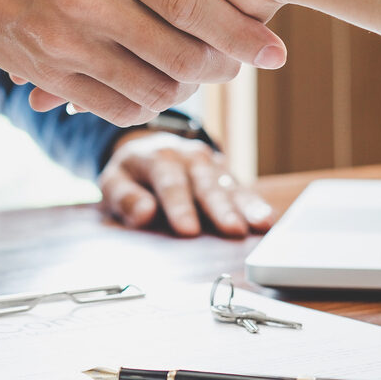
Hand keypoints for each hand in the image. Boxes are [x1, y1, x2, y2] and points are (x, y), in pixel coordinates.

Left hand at [99, 131, 276, 236]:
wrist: (150, 149)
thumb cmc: (132, 174)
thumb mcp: (114, 181)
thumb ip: (124, 197)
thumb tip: (143, 213)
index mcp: (157, 157)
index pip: (169, 182)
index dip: (179, 206)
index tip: (188, 230)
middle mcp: (189, 157)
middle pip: (205, 183)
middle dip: (219, 208)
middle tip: (232, 230)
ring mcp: (210, 164)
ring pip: (228, 185)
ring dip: (245, 206)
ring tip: (260, 225)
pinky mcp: (225, 175)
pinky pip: (242, 190)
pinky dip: (255, 205)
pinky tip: (267, 220)